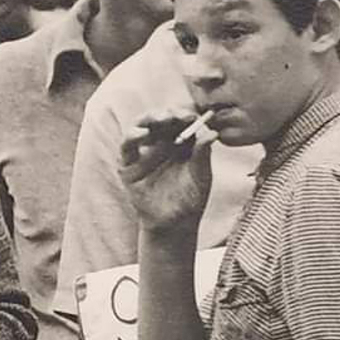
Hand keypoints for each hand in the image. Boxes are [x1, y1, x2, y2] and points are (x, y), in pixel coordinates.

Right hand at [119, 109, 214, 233]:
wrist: (174, 225)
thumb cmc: (191, 200)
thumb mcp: (201, 177)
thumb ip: (203, 154)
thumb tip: (212, 132)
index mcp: (180, 142)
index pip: (180, 120)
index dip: (185, 114)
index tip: (192, 116)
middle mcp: (161, 143)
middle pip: (160, 119)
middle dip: (167, 113)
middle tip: (175, 115)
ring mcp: (144, 152)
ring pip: (142, 126)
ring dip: (149, 118)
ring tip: (160, 119)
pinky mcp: (129, 165)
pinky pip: (127, 147)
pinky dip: (132, 136)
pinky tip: (142, 134)